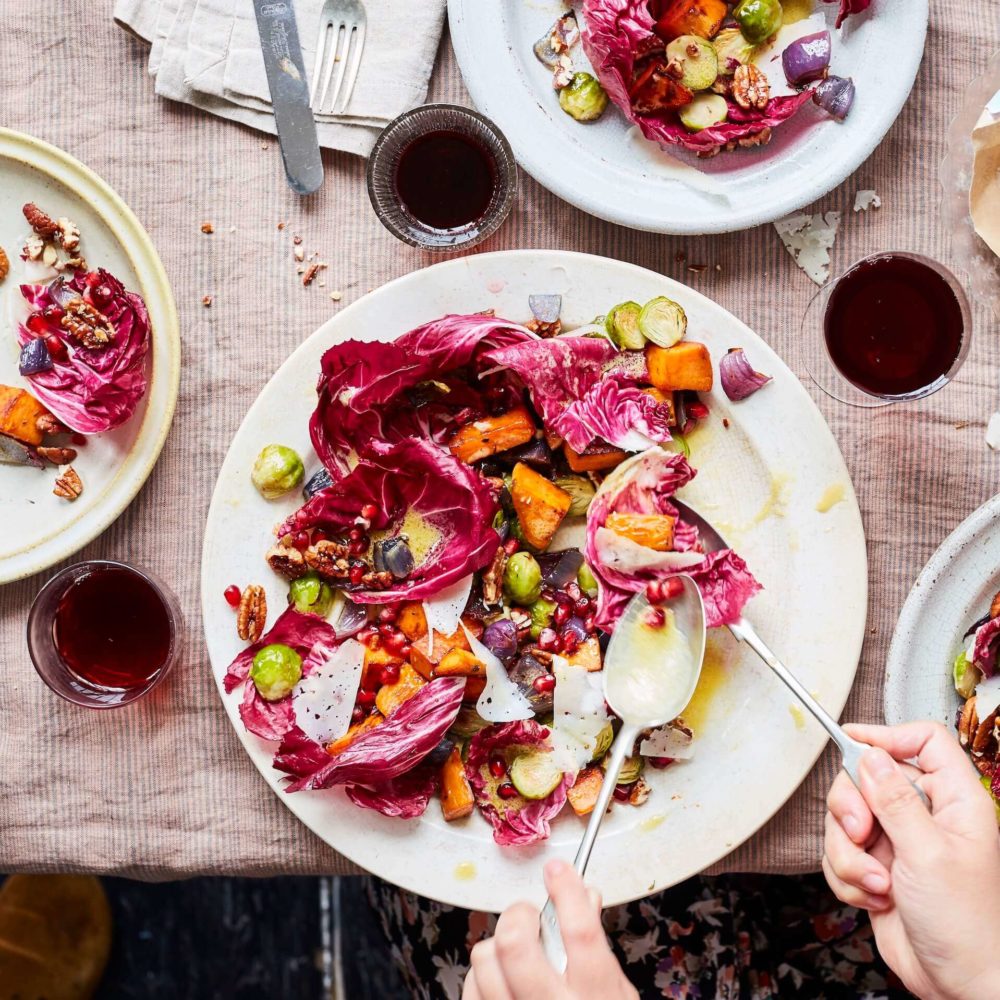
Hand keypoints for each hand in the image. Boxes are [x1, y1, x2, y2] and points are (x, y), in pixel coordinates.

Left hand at [463, 860, 636, 999]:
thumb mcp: (614, 993)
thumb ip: (597, 950)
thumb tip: (586, 896)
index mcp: (596, 996)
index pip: (580, 931)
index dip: (566, 891)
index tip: (558, 871)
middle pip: (516, 943)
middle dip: (520, 916)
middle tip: (530, 917)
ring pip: (485, 960)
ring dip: (497, 947)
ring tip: (515, 954)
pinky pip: (470, 990)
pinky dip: (482, 977)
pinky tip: (500, 981)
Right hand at [823, 721, 999, 999]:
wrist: (959, 985)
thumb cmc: (967, 927)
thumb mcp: (929, 855)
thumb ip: (895, 800)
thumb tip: (870, 754)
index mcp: (955, 801)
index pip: (923, 741)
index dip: (887, 736)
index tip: (852, 742)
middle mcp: (926, 815)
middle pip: (869, 777)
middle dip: (853, 808)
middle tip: (861, 833)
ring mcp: (899, 841)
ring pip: (846, 818)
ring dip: (850, 854)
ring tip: (876, 883)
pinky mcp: (876, 866)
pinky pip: (840, 852)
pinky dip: (847, 876)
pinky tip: (873, 897)